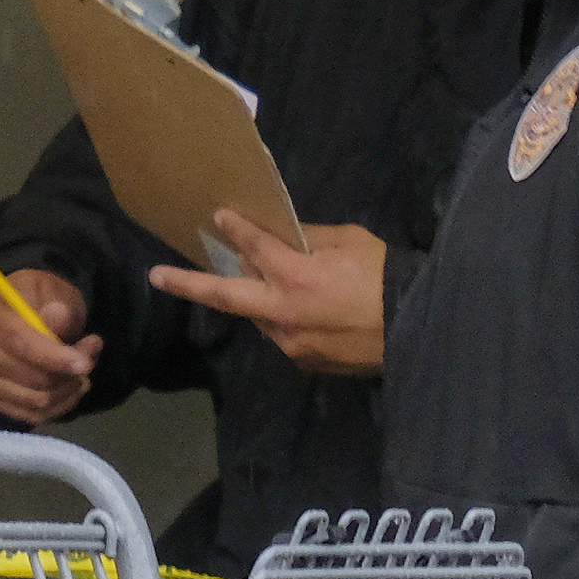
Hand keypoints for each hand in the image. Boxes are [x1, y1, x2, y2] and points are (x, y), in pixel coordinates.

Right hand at [0, 269, 100, 426]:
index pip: (23, 345)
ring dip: (67, 393)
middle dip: (70, 374)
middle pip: (34, 378)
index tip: (85, 363)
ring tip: (81, 377)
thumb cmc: (33, 299)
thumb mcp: (50, 290)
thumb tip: (59, 315)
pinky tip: (68, 392)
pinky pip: (30, 416)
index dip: (57, 358)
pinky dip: (57, 408)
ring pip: (35, 401)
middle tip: (89, 360)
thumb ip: (57, 306)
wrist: (9, 312)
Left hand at [149, 210, 385, 374]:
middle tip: (157, 277)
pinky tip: (302, 309)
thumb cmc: (387, 278)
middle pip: (226, 296)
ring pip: (258, 315)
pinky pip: (282, 334)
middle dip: (188, 284)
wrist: (421, 329)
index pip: (253, 248)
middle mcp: (283, 312)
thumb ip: (309, 239)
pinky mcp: (304, 362)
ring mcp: (290, 342)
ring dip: (255, 298)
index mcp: (296, 277)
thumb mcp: (350, 242)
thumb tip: (284, 237)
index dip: (235, 230)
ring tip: (265, 283)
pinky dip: (281, 317)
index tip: (218, 216)